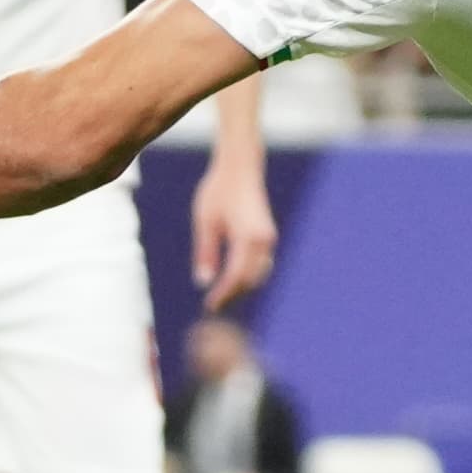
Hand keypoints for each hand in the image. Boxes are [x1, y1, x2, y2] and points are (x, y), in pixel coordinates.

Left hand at [190, 158, 277, 303]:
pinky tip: (233, 279)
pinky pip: (261, 263)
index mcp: (247, 237)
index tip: (209, 306)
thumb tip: (203, 282)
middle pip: (250, 279)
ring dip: (242, 286)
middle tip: (214, 305)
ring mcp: (268, 238)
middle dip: (233, 294)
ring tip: (222, 295)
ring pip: (258, 273)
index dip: (223, 294)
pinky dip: (248, 274)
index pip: (236, 276)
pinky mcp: (267, 235)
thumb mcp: (205, 221)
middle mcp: (263, 240)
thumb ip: (205, 252)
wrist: (241, 166)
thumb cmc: (219, 190)